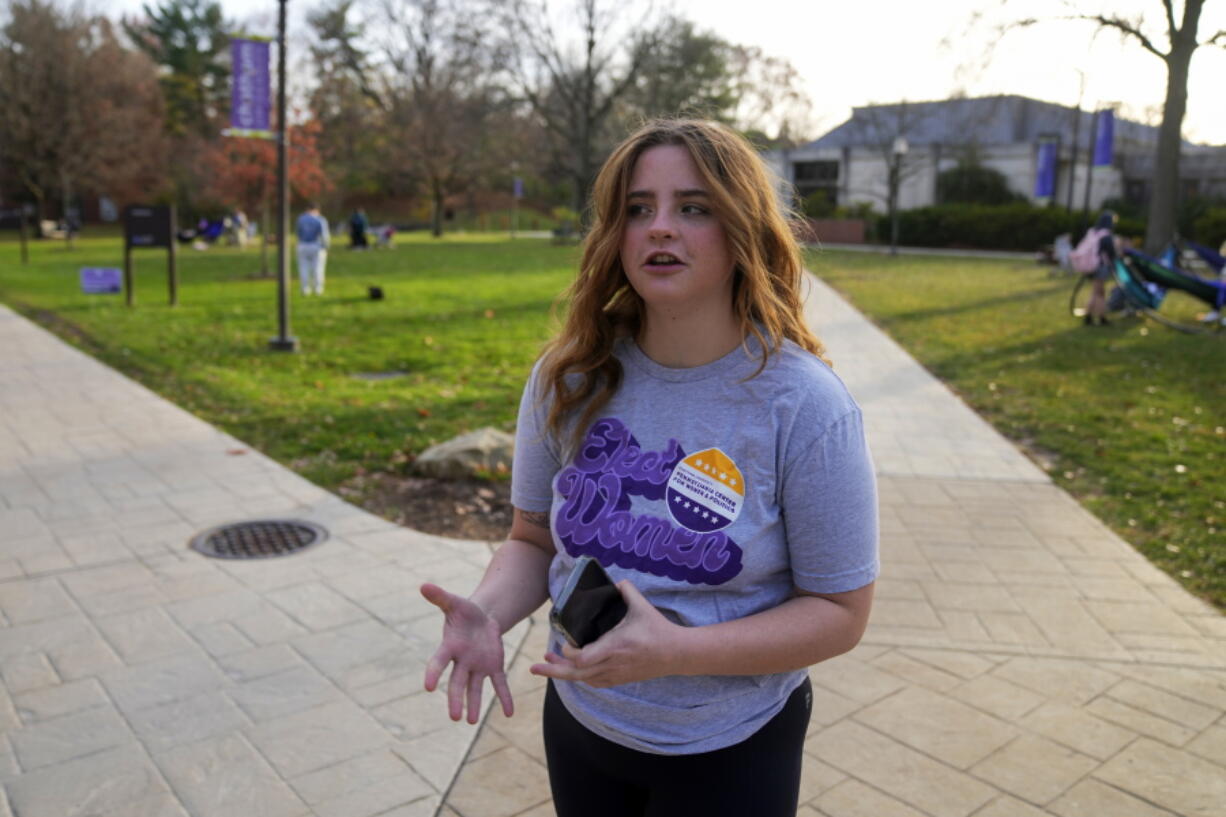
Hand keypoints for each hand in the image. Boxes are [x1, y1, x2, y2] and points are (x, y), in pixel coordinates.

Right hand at [421, 583, 513, 722]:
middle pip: (458, 682)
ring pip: (475, 688)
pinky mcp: (493, 666)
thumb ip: (439, 597)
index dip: (434, 673)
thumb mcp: (454, 602)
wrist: (480, 617)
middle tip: (455, 717)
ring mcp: (477, 666)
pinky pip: (499, 684)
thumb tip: (423, 585)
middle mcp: (462, 661)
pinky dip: (504, 698)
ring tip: (471, 722)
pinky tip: (509, 713)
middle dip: (456, 699)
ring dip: (474, 704)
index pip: (439, 662)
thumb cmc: (464, 611)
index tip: (429, 687)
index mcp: (450, 646)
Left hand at [529, 580, 682, 687]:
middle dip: (553, 671)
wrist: (676, 654)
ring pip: (583, 680)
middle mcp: (612, 664)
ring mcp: (616, 674)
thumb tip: (614, 581)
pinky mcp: (620, 679)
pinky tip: (572, 670)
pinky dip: (580, 677)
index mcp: (615, 647)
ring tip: (548, 664)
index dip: (568, 654)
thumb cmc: (658, 629)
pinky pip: (594, 682)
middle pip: (576, 675)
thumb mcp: (642, 606)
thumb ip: (627, 590)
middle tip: (533, 667)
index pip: (583, 659)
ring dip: (564, 673)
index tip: (564, 642)